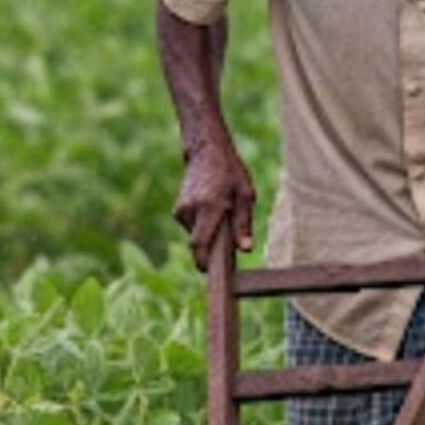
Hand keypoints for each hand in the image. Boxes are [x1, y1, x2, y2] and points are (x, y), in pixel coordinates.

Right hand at [172, 141, 255, 270]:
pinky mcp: (178, 210)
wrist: (205, 151)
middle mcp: (190, 210)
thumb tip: (246, 250)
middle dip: (213, 249)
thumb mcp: (246, 195)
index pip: (199, 244)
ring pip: (196, 236)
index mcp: (209, 207)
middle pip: (199, 244)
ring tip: (223, 215)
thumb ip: (244, 224)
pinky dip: (204, 226)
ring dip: (210, 234)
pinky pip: (193, 228)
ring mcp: (181, 210)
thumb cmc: (230, 172)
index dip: (204, 263)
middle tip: (230, 240)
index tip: (211, 273)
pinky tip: (214, 210)